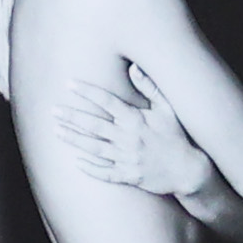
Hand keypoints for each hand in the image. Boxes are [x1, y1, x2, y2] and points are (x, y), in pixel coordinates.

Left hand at [41, 62, 222, 205]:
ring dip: (73, 139)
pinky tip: (75, 162)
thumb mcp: (167, 109)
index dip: (86, 91)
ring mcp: (127, 158)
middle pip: (93, 125)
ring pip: (93, 148)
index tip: (69, 83)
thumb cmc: (177, 136)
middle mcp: (128, 138)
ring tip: (56, 131)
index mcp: (136, 119)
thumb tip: (133, 66)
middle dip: (71, 116)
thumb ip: (150, 87)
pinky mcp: (128, 175)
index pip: (106, 101)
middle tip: (53, 109)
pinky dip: (89, 168)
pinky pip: (104, 173)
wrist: (189, 170)